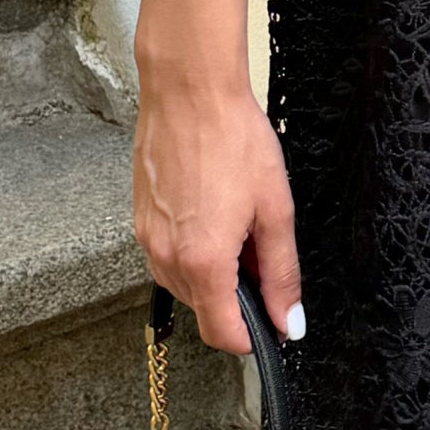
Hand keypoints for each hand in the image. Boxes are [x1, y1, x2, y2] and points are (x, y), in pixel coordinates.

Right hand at [132, 64, 303, 355]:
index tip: (272, 321)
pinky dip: (192, 250)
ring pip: (185, 285)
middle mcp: (166, 258)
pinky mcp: (139, 220)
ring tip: (235, 223)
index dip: (252, 338)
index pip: (221, 335)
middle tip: (259, 249)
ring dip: (213, 273)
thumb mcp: (275, 209)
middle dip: (236, 296)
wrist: (188, 91)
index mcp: (203, 262)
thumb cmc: (233, 139)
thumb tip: (290, 322)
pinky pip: (168, 257)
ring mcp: (147, 239)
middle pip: (204, 310)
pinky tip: (211, 211)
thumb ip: (281, 273)